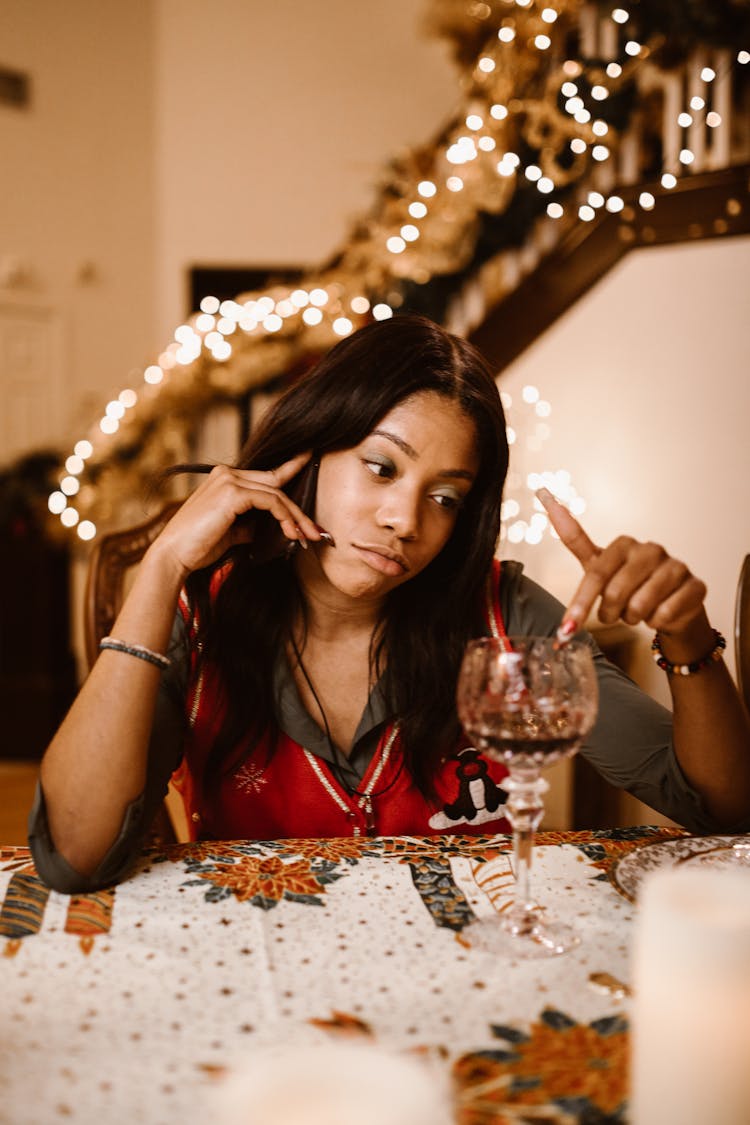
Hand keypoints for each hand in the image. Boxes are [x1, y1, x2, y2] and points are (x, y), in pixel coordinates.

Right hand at [149, 454, 324, 578]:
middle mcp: (227, 474)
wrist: (174, 555)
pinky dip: (284, 517)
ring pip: (276, 494)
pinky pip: (270, 501)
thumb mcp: (230, 533)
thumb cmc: (198, 546)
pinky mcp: (233, 492)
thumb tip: (271, 528)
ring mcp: (229, 480)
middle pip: (276, 484)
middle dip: (299, 509)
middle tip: (316, 531)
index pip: (266, 476)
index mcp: (225, 479)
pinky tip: (290, 532)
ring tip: (308, 537)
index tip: (309, 459)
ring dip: (296, 517)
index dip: (290, 467)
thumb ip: (249, 525)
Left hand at [537, 489, 707, 639]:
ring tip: (638, 612)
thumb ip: (574, 538)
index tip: (567, 627)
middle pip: (614, 594)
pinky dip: (657, 623)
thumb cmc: (629, 585)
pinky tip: (661, 614)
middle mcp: (650, 549)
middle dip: (609, 614)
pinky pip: (665, 615)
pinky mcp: (695, 586)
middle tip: (615, 615)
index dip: (580, 604)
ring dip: (633, 619)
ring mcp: (676, 566)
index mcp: (624, 544)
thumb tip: (543, 492)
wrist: (672, 607)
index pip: (595, 575)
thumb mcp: (599, 567)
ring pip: (639, 607)